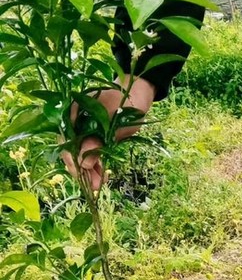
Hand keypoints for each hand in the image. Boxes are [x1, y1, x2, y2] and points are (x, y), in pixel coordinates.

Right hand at [62, 75, 155, 191]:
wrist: (137, 94)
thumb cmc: (127, 103)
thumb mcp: (115, 125)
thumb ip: (98, 142)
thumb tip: (83, 162)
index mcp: (72, 112)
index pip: (65, 140)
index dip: (72, 160)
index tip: (82, 174)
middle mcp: (72, 120)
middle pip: (70, 149)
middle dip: (80, 169)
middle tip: (93, 185)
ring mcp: (82, 128)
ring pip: (79, 153)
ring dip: (87, 170)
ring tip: (98, 184)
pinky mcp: (92, 135)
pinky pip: (89, 152)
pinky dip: (94, 164)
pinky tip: (100, 175)